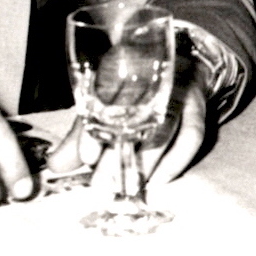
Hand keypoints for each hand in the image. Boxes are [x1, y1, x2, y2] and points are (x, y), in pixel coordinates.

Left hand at [41, 74, 211, 186]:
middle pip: (137, 115)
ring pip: (166, 126)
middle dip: (120, 154)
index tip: (86, 158)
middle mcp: (153, 74)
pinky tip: (158, 180)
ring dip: (147, 162)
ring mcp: (180, 89)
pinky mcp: (199, 107)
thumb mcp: (104, 104)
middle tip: (103, 185)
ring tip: (128, 188)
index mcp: (122, 66)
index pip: (104, 98)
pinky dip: (176, 161)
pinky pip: (192, 135)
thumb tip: (55, 165)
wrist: (179, 67)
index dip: (94, 130)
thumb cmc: (134, 90)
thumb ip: (82, 133)